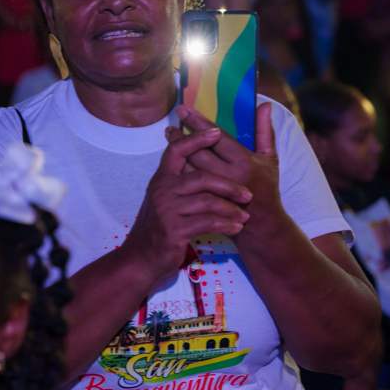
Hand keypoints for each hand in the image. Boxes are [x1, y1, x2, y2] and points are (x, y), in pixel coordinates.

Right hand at [123, 129, 252, 281]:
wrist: (142, 257)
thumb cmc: (160, 226)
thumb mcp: (166, 198)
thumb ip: (181, 182)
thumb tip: (204, 163)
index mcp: (162, 178)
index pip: (177, 150)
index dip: (196, 139)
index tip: (215, 131)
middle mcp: (162, 189)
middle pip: (201, 177)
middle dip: (229, 185)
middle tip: (247, 194)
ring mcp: (167, 209)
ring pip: (208, 201)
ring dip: (231, 209)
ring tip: (243, 216)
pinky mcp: (174, 229)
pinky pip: (208, 222)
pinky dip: (226, 224)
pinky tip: (236, 228)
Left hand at [171, 103, 283, 234]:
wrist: (262, 226)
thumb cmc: (267, 188)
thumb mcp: (270, 159)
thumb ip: (265, 131)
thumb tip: (265, 105)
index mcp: (244, 161)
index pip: (217, 137)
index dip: (199, 123)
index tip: (183, 110)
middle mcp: (229, 175)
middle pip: (198, 153)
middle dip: (182, 138)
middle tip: (170, 127)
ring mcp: (216, 190)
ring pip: (191, 168)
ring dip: (178, 153)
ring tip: (170, 138)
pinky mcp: (207, 202)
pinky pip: (190, 185)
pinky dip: (181, 171)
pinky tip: (175, 160)